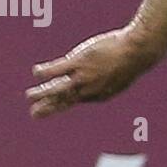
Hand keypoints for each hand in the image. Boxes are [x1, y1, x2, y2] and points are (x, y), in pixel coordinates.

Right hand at [26, 26, 159, 117]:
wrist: (137, 51)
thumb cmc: (131, 61)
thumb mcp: (121, 76)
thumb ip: (111, 81)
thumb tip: (110, 81)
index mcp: (100, 96)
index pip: (78, 99)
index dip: (67, 98)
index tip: (57, 98)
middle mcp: (89, 90)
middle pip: (65, 101)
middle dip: (49, 108)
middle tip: (35, 114)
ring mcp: (83, 76)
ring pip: (57, 89)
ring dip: (41, 94)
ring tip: (29, 96)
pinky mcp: (78, 62)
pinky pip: (56, 69)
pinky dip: (44, 71)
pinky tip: (36, 71)